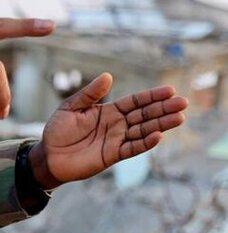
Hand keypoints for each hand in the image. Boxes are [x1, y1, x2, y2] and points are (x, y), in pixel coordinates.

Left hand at [29, 73, 187, 188]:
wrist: (48, 156)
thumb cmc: (58, 130)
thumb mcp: (71, 107)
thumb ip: (89, 94)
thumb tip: (108, 76)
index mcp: (108, 111)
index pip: (135, 102)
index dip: (152, 96)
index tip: (170, 90)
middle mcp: (117, 124)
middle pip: (144, 115)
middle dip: (163, 109)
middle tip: (183, 102)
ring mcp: (116, 140)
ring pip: (143, 131)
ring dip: (160, 125)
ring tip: (179, 118)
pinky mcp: (112, 155)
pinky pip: (132, 148)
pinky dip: (145, 143)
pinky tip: (158, 136)